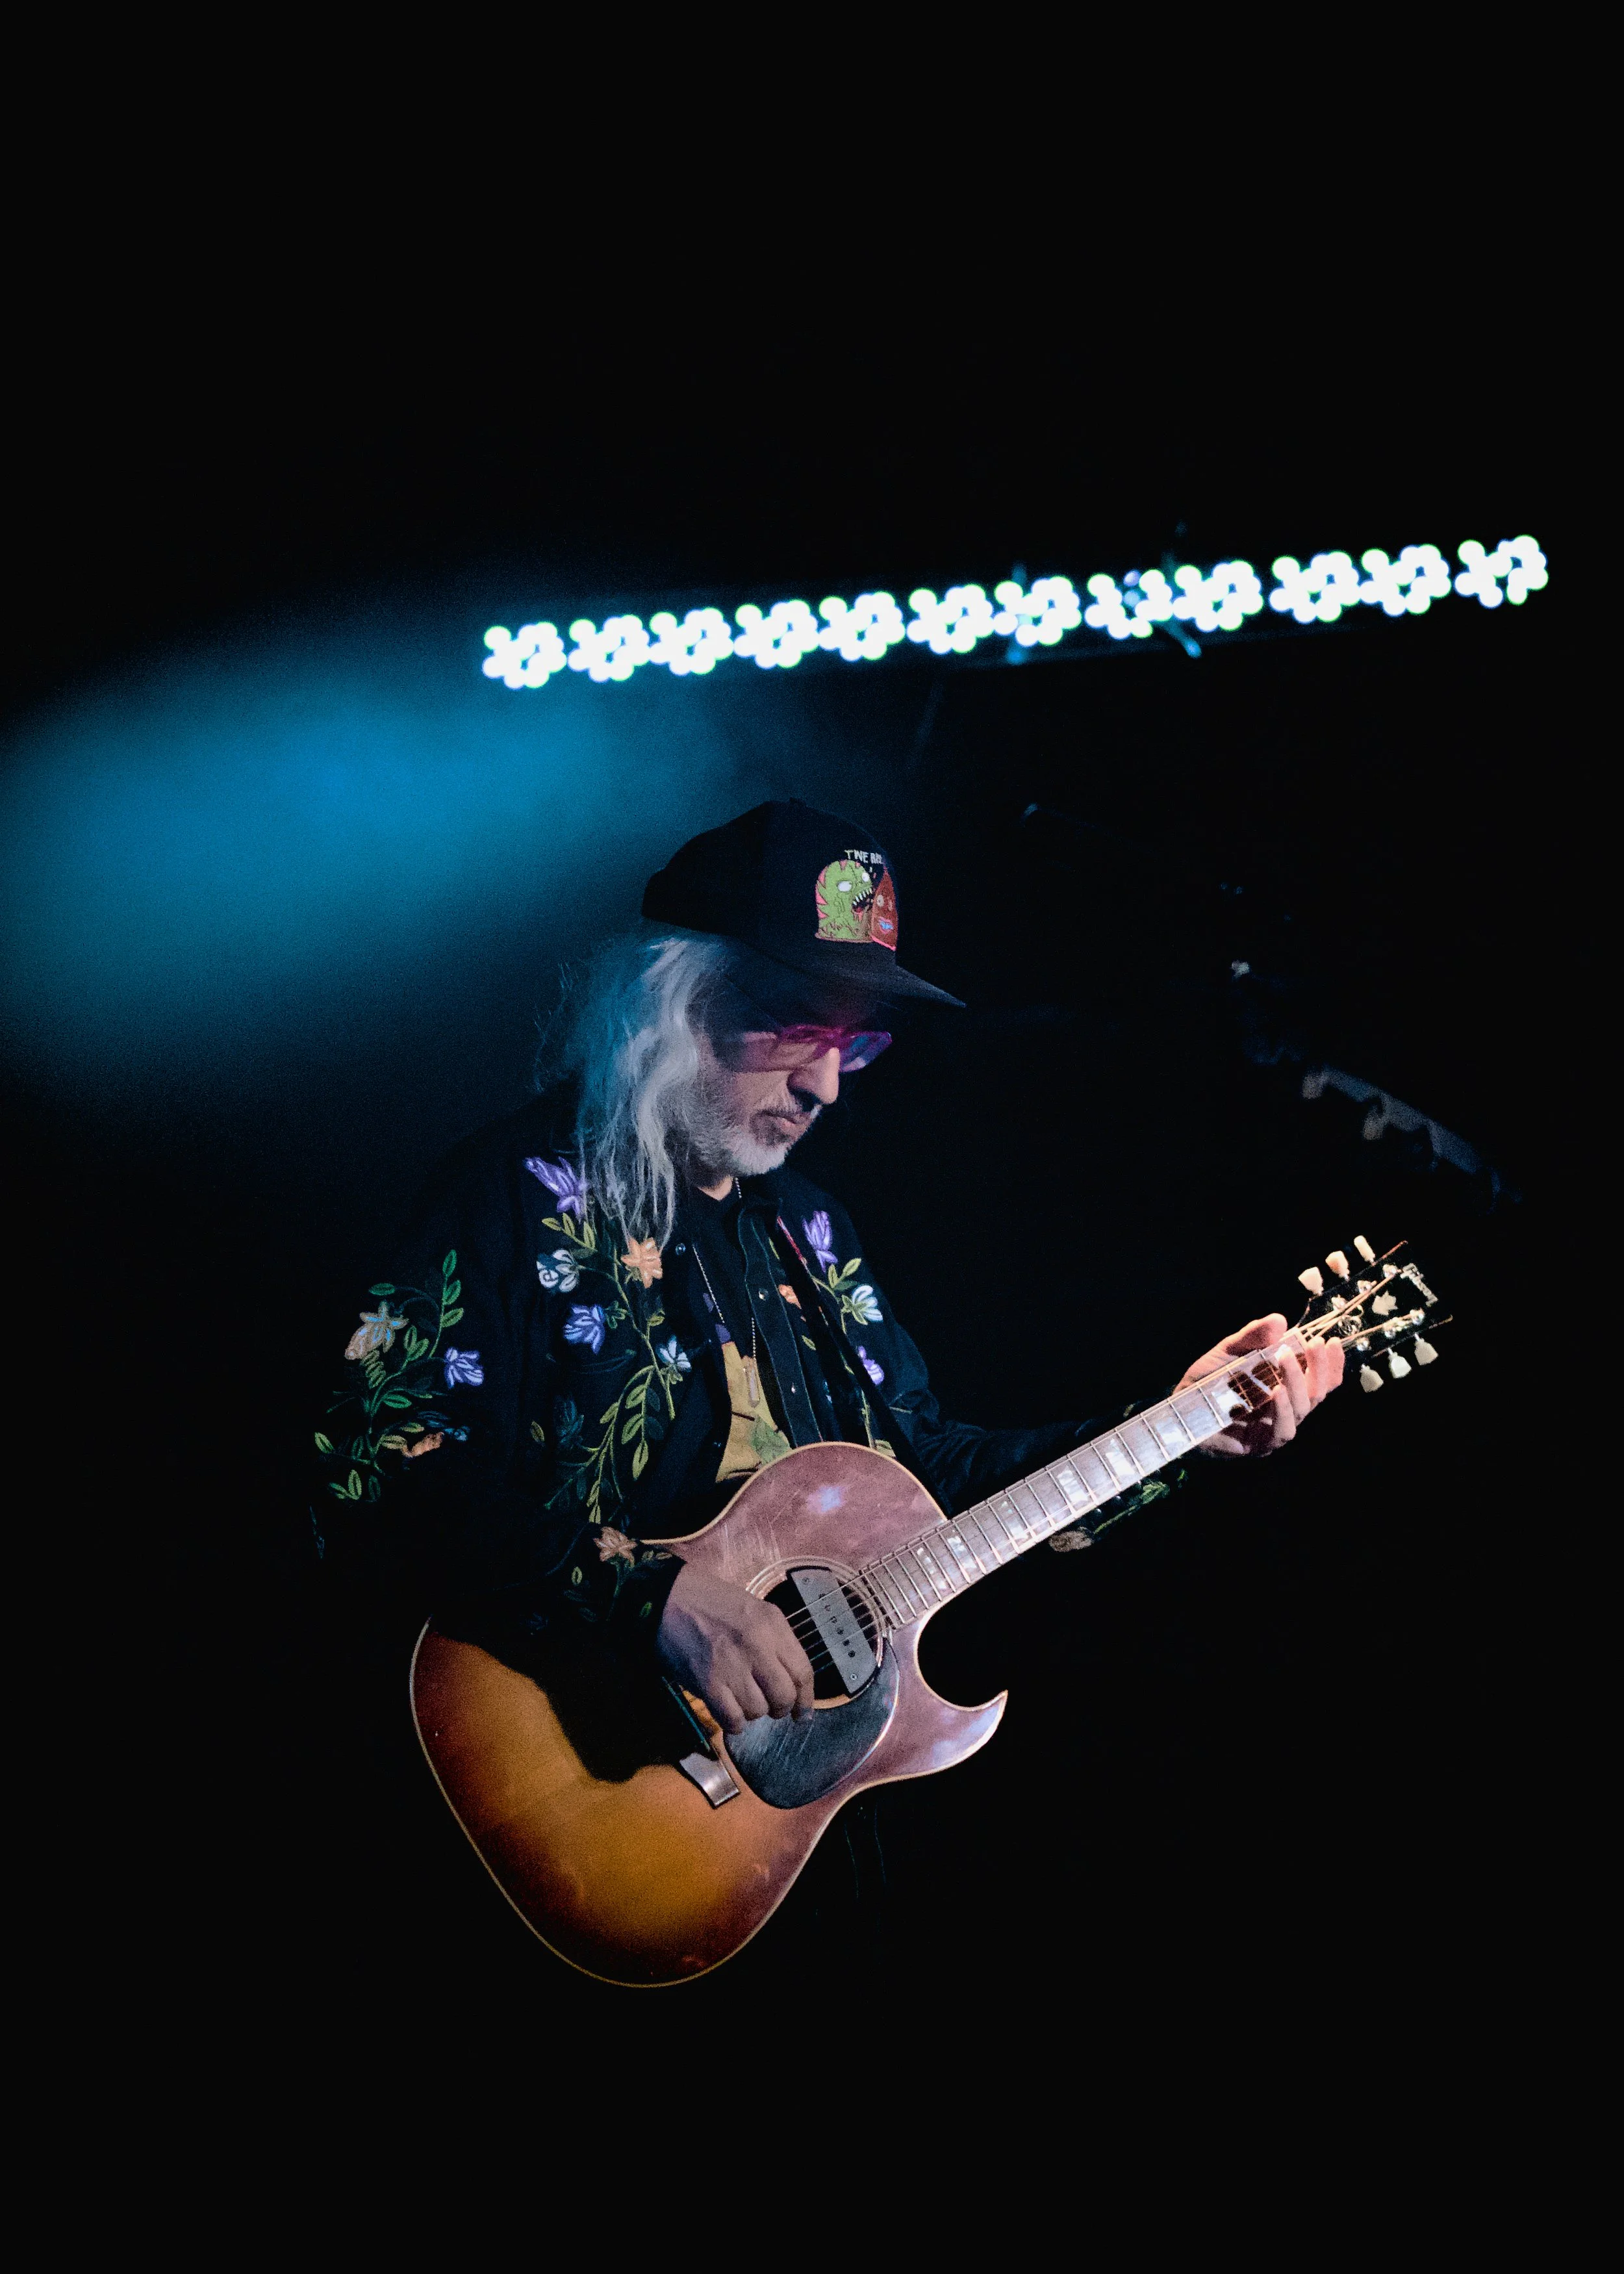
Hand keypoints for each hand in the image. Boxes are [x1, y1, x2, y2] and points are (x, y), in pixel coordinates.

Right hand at [656, 1563, 815, 1733]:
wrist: (667, 1598)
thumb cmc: (711, 1603)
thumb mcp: (754, 1610)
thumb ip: (776, 1642)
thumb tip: (794, 1684)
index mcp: (772, 1623)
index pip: (803, 1672)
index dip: (806, 1699)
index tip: (802, 1712)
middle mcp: (757, 1644)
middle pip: (784, 1696)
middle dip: (780, 1709)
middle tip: (770, 1707)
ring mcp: (732, 1665)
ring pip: (758, 1710)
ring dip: (752, 1712)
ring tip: (740, 1699)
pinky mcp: (708, 1682)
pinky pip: (732, 1719)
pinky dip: (733, 1722)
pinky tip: (728, 1710)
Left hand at [1177, 1312, 1343, 1456]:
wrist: (1177, 1408)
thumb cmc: (1206, 1381)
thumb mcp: (1229, 1351)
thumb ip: (1252, 1336)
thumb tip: (1280, 1320)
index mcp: (1285, 1388)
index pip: (1319, 1381)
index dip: (1331, 1364)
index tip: (1332, 1341)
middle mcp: (1285, 1411)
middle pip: (1316, 1393)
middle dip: (1318, 1367)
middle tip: (1314, 1343)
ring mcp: (1274, 1429)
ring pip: (1303, 1410)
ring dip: (1298, 1382)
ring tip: (1286, 1358)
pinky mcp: (1259, 1445)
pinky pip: (1281, 1431)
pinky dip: (1283, 1409)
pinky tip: (1277, 1390)